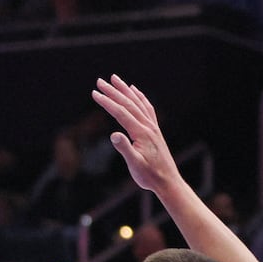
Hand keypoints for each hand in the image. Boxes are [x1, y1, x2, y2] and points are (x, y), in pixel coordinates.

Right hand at [91, 74, 176, 193]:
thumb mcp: (134, 165)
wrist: (168, 182)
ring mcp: (152, 127)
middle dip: (113, 91)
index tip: (94, 93)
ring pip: (137, 103)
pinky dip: (139, 97)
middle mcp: (148, 126)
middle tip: (99, 81)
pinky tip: (134, 91)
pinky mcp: (155, 130)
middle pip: (128, 103)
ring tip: (115, 79)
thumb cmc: (149, 176)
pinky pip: (147, 108)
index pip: (121, 112)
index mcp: (141, 133)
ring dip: (125, 90)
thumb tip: (113, 135)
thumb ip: (124, 148)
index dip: (107, 102)